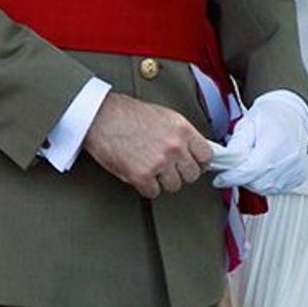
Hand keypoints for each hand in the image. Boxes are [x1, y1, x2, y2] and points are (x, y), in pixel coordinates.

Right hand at [82, 93, 213, 199]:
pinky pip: (153, 192)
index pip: (207, 155)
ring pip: (174, 186)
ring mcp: (159, 162)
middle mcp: (174, 147)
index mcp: (182, 130)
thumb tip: (193, 149)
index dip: (199, 161)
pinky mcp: (142, 176)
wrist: (101, 117)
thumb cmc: (127, 114)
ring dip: (163, 181)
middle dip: (181, 172)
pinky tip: (140, 174)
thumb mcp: (164, 116)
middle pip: (192, 174)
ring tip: (152, 169)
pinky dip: (146, 187)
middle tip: (169, 168)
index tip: (194, 163)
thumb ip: (181, 134)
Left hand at [211, 92, 307, 194]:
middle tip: (237, 168)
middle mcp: (290, 157)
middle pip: (258, 183)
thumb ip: (236, 146)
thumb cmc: (269, 117)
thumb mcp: (246, 124)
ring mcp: (296, 168)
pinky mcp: (299, 176)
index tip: (220, 179)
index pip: (251, 170)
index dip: (232, 177)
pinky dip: (267, 184)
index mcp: (276, 141)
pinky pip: (278, 189)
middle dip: (243, 179)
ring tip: (253, 165)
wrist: (291, 114)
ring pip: (267, 189)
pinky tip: (265, 169)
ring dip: (254, 182)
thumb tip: (224, 164)